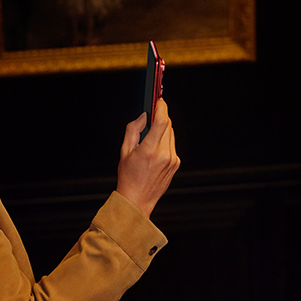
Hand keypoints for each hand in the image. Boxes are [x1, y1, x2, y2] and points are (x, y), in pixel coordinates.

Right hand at [116, 99, 179, 218]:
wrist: (137, 200)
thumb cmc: (128, 177)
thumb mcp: (124, 151)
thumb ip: (133, 129)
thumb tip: (143, 116)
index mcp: (149, 150)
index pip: (162, 121)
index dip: (161, 107)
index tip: (158, 100)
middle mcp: (164, 155)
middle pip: (168, 125)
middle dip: (161, 117)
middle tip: (152, 113)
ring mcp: (172, 160)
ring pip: (171, 134)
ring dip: (163, 129)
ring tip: (150, 136)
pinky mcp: (176, 164)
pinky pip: (172, 145)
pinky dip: (165, 141)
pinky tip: (155, 149)